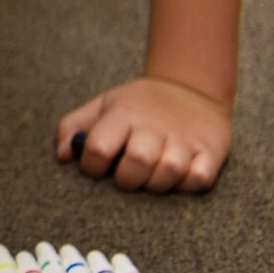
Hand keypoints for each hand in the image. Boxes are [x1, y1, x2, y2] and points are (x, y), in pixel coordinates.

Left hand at [56, 75, 230, 191]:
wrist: (191, 88)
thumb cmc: (138, 105)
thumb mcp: (103, 105)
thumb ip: (74, 126)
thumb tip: (62, 155)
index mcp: (123, 114)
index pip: (99, 147)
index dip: (92, 166)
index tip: (97, 169)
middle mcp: (154, 126)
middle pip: (138, 161)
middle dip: (127, 179)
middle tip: (127, 177)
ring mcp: (184, 139)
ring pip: (170, 171)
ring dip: (157, 184)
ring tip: (150, 178)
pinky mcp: (210, 151)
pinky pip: (200, 178)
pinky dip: (187, 184)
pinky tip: (177, 178)